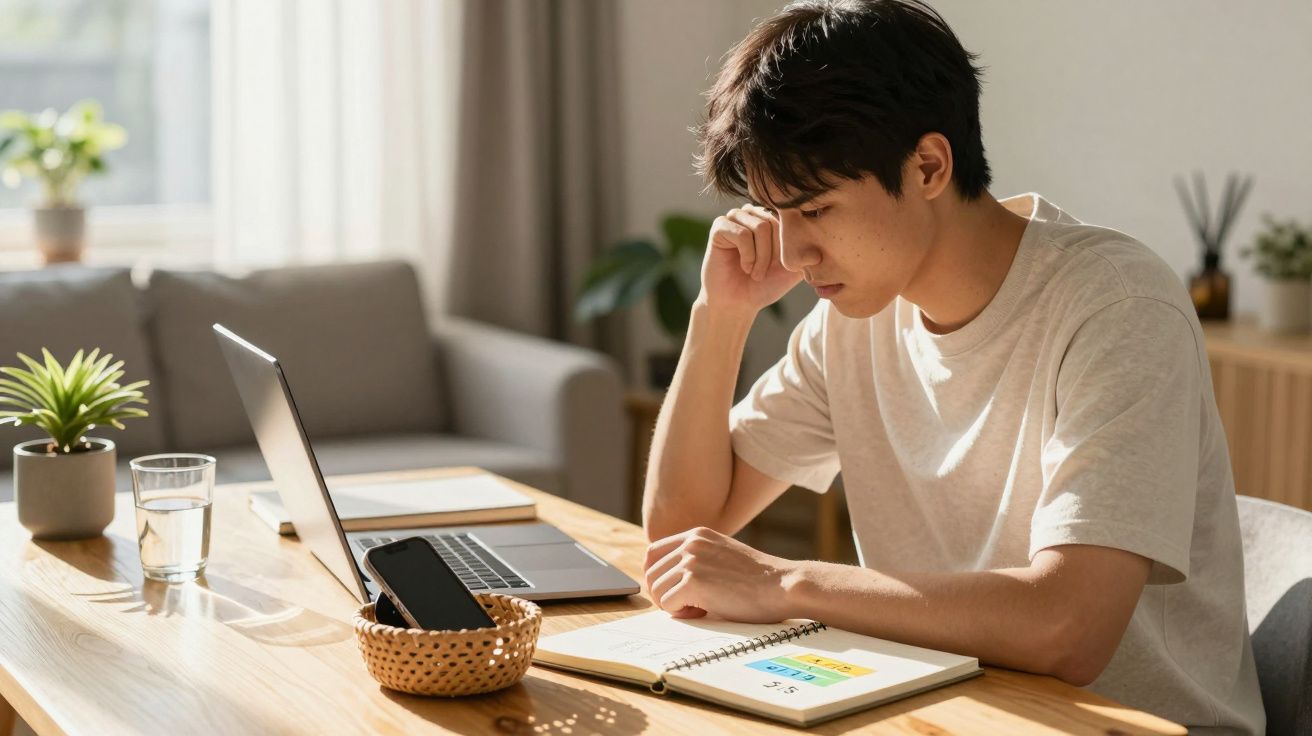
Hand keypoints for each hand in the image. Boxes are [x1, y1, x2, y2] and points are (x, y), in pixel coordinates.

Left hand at [643, 527, 797, 622]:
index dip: (658, 577)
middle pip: (650, 573)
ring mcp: (691, 560)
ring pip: (656, 590)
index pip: (653, 553)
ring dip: (674, 605)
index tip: (675, 592)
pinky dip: (681, 614)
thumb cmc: (758, 581)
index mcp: (697, 534)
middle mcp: (691, 543)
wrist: (784, 586)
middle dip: (664, 594)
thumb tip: (665, 581)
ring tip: (701, 608)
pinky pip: (667, 604)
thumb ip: (697, 560)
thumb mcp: (723, 557)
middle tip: (689, 605)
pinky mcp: (694, 581)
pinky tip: (704, 612)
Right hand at [698, 205, 801, 317]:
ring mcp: (735, 217)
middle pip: (775, 222)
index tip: (779, 267)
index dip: (788, 247)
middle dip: (774, 253)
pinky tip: (744, 267)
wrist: (737, 303)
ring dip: (761, 257)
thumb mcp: (793, 270)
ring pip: (760, 227)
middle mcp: (753, 212)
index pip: (790, 219)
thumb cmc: (764, 286)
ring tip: (755, 272)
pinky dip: (748, 256)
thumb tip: (819, 253)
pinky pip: (742, 234)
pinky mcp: (719, 226)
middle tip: (765, 272)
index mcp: (771, 217)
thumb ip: (808, 257)